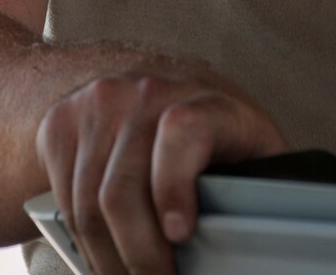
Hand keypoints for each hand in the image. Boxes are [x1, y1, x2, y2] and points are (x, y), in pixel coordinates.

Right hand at [35, 72, 286, 274]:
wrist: (146, 79)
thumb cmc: (212, 125)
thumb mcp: (246, 145)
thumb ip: (256, 184)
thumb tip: (274, 249)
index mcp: (204, 96)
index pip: (182, 130)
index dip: (175, 186)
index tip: (179, 234)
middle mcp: (144, 91)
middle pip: (122, 190)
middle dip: (139, 256)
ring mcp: (97, 105)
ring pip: (87, 204)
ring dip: (108, 259)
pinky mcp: (62, 123)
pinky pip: (64, 199)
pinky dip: (83, 240)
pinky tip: (106, 255)